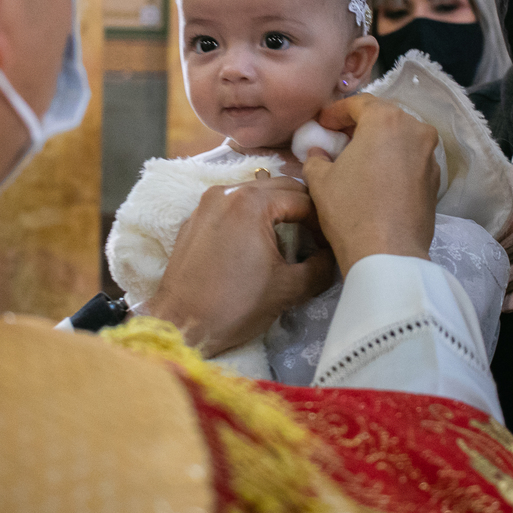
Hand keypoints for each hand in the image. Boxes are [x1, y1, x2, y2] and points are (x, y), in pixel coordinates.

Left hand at [144, 176, 334, 357]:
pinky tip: (258, 243)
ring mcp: (206, 203)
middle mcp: (226, 191)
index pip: (302, 199)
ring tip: (290, 238)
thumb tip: (332, 257)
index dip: (322, 222)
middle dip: (302, 209)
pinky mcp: (194, 219)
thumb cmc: (233, 305)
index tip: (330, 243)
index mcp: (251, 202)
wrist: (180, 324)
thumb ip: (320, 267)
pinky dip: (250, 217)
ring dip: (276, 210)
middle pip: (279, 188)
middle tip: (315, 237)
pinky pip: (232, 207)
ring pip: (254, 194)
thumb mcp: (288, 288)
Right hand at [303, 94, 438, 274]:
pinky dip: (394, 162)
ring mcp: (430, 156)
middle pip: (384, 118)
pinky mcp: (436, 180)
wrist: (388, 254)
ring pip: (401, 139)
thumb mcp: (320, 180)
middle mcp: (415, 130)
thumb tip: (318, 152)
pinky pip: (411, 160)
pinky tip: (378, 179)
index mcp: (386, 120)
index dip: (336, 112)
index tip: (321, 124)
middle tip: (338, 139)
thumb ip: (316, 157)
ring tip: (358, 160)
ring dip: (379, 144)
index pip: (359, 104)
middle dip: (360, 126)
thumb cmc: (350, 209)